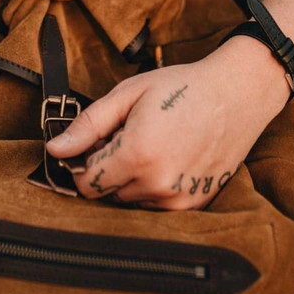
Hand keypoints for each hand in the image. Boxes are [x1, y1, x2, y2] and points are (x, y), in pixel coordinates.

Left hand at [45, 38, 289, 208]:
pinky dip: (155, 186)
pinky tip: (170, 156)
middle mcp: (158, 184)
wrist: (238, 93)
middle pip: (108, 194)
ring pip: (132, 202)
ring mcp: (180, 198)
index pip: (87, 184)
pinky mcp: (197, 204)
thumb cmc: (181, 87)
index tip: (101, 141)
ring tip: (153, 143)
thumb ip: (88, 125)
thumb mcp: (128, 95)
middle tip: (130, 136)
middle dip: (110, 169)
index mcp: (137, 155)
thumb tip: (55, 149)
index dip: (87, 162)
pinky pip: (158, 206)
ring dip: (132, 179)